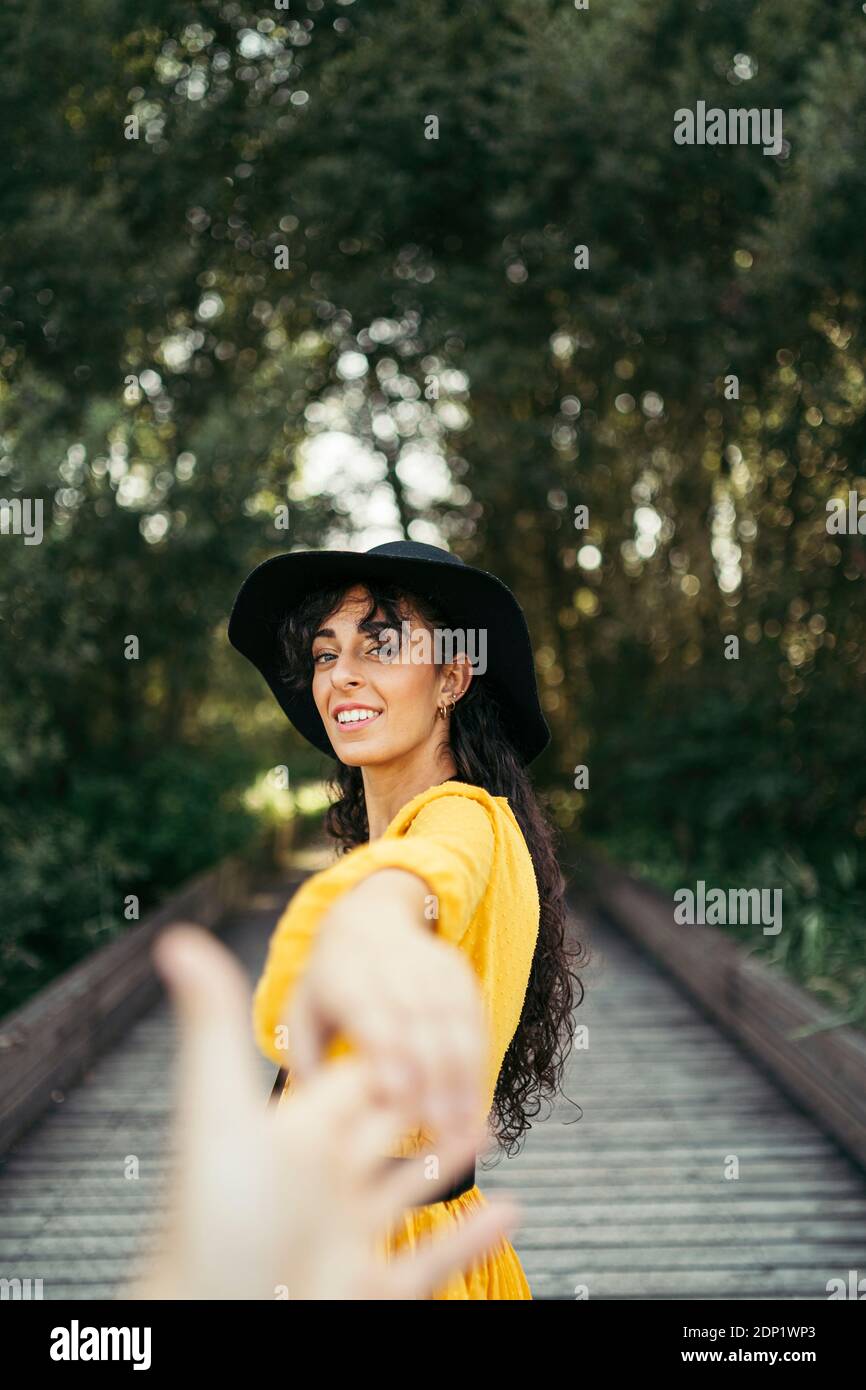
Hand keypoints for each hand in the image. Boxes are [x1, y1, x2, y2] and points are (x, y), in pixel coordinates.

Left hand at [123, 923, 516, 1300]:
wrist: (208, 1323)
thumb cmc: (208, 1219)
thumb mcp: (218, 1109)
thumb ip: (212, 1023)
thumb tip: (175, 939)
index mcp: (294, 1139)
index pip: (357, 1081)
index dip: (396, 1054)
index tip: (432, 1023)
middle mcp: (319, 1186)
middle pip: (387, 1131)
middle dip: (433, 1100)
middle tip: (475, 1078)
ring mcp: (344, 1239)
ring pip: (410, 1191)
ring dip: (453, 1160)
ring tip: (494, 1131)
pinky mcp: (365, 1291)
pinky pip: (429, 1264)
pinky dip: (472, 1240)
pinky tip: (511, 1215)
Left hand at [285, 870, 487, 1133]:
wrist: (366, 921)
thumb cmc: (330, 985)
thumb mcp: (302, 1015)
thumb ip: (308, 1064)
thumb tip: (323, 1109)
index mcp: (344, 978)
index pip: (373, 1016)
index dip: (388, 1054)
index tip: (399, 1098)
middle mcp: (390, 966)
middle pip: (419, 1022)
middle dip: (434, 1076)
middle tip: (441, 1127)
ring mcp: (428, 965)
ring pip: (453, 1019)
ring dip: (464, 1072)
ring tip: (465, 1122)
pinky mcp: (456, 970)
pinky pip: (473, 1013)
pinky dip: (479, 1056)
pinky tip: (476, 1094)